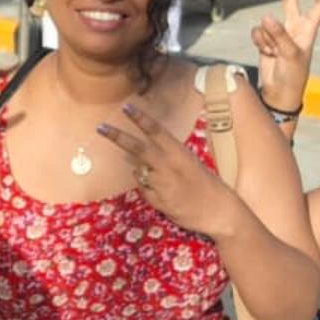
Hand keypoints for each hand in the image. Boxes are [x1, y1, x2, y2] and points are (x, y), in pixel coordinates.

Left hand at [96, 103, 242, 239]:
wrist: (218, 211)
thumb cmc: (206, 185)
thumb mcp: (189, 164)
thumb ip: (166, 158)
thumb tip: (139, 158)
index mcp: (179, 153)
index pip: (156, 131)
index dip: (140, 118)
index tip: (126, 107)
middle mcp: (168, 165)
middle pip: (137, 147)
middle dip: (117, 136)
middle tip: (100, 127)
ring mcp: (161, 183)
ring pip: (138, 172)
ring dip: (143, 172)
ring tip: (166, 181)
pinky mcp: (158, 200)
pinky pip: (144, 191)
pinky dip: (150, 190)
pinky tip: (166, 194)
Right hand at [250, 0, 319, 113]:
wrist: (279, 93)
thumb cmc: (293, 76)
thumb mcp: (290, 55)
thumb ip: (279, 35)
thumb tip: (266, 17)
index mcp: (308, 29)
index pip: (319, 4)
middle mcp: (294, 28)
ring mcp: (279, 33)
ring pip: (266, 24)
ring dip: (267, 39)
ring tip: (275, 54)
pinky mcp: (265, 41)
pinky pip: (257, 33)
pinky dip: (259, 43)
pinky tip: (266, 54)